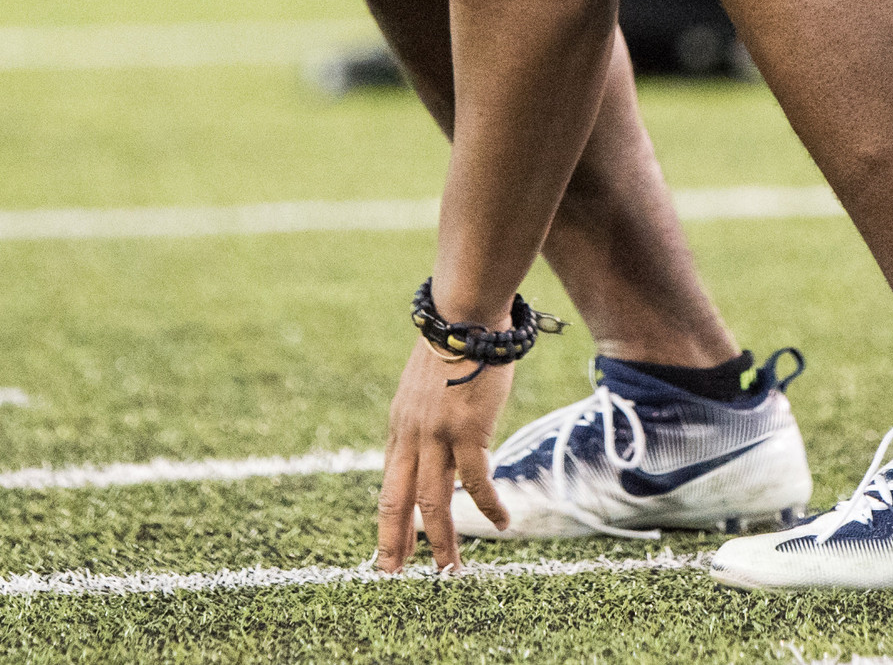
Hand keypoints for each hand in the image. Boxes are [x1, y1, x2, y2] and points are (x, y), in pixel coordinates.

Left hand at [371, 337, 511, 571]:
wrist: (467, 317)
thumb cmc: (454, 344)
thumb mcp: (424, 386)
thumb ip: (425, 418)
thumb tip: (437, 443)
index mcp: (400, 425)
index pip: (390, 482)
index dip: (389, 518)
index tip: (388, 547)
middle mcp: (411, 434)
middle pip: (398, 499)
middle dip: (395, 541)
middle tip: (392, 575)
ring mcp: (437, 435)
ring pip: (433, 501)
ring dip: (442, 540)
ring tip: (449, 571)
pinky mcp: (468, 431)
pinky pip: (477, 481)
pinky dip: (490, 506)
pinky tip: (504, 522)